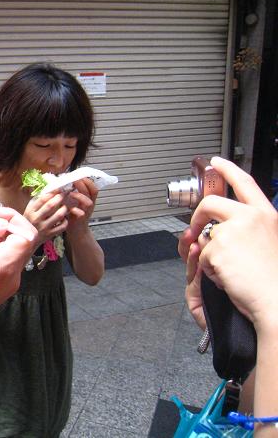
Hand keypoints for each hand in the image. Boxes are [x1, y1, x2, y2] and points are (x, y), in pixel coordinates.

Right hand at [24, 189, 68, 246]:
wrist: (26, 241)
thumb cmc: (30, 222)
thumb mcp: (29, 210)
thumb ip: (37, 201)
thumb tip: (49, 190)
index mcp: (30, 211)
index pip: (42, 199)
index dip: (52, 192)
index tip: (58, 189)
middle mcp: (36, 219)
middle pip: (51, 206)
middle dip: (59, 198)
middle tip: (64, 194)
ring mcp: (44, 228)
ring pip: (58, 215)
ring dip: (64, 209)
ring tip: (65, 206)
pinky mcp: (50, 235)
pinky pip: (62, 226)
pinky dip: (65, 221)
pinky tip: (64, 218)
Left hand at [65, 178, 97, 233]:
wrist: (75, 232)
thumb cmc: (72, 215)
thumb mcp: (74, 203)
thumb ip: (72, 194)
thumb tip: (64, 182)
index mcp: (89, 199)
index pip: (93, 187)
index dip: (87, 180)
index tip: (78, 175)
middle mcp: (90, 204)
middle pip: (91, 191)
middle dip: (83, 183)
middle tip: (73, 180)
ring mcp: (87, 211)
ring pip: (89, 200)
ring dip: (80, 194)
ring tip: (70, 192)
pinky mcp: (82, 219)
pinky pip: (82, 212)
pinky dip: (76, 206)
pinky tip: (69, 203)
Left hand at [184, 157, 277, 332]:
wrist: (277, 302)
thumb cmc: (275, 279)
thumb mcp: (270, 242)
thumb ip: (248, 228)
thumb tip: (218, 227)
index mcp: (266, 215)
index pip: (245, 182)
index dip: (228, 169)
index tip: (216, 162)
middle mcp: (249, 218)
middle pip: (210, 203)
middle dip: (197, 216)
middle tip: (194, 229)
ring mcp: (232, 231)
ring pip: (204, 236)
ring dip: (210, 254)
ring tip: (232, 270)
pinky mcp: (217, 248)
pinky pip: (200, 256)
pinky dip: (208, 269)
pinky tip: (228, 277)